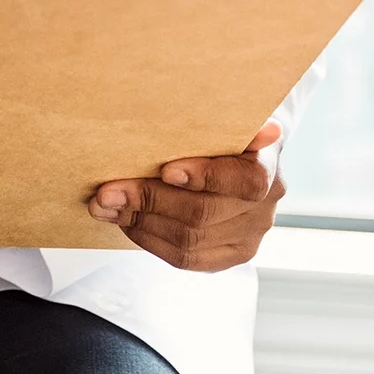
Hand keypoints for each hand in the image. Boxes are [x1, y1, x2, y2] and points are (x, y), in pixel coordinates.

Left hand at [89, 121, 285, 270]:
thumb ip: (223, 121)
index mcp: (268, 165)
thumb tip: (258, 128)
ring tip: (104, 206)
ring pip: (189, 241)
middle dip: (149, 201)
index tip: (166, 169)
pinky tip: (125, 221)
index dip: (205, 177)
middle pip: (203, 213)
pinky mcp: (228, 257)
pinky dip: (148, 239)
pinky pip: (185, 258)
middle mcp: (265, 207)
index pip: (244, 181)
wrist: (235, 153)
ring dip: (139, 223)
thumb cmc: (220, 128)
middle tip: (107, 192)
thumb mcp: (223, 115)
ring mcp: (249, 237)